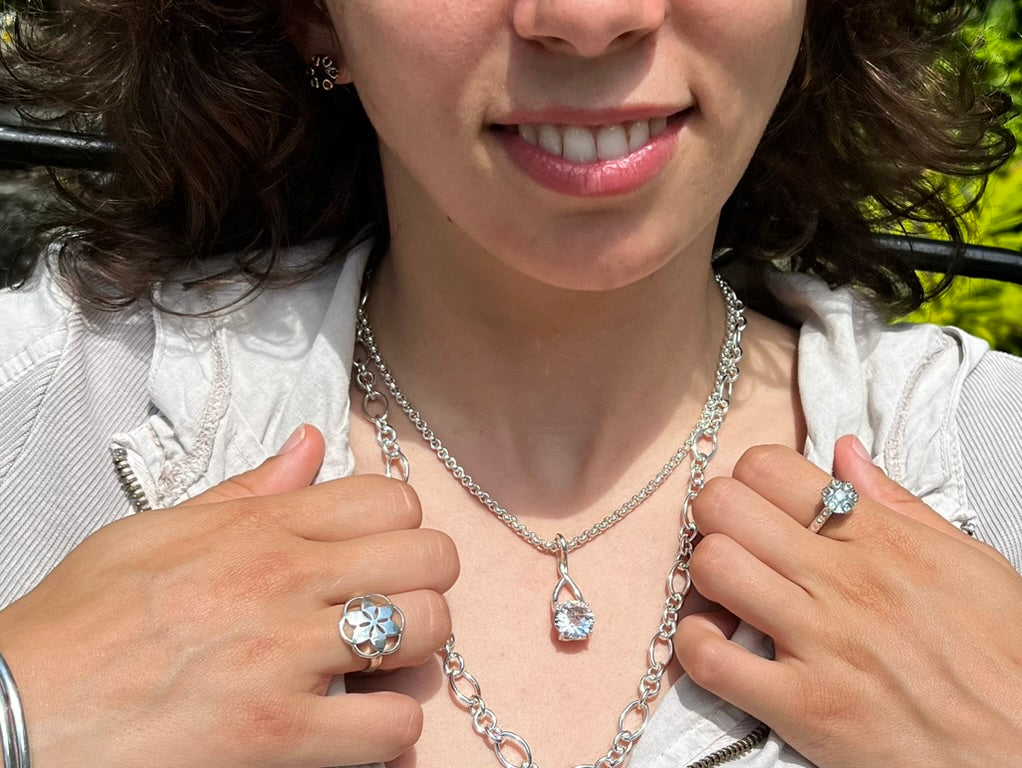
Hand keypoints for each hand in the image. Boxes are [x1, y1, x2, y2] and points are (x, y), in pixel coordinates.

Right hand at [0, 425, 458, 767]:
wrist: (18, 708)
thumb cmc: (81, 623)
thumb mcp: (155, 531)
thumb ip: (247, 490)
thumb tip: (310, 443)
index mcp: (261, 531)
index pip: (390, 498)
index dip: (401, 525)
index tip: (380, 552)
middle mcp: (285, 583)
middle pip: (430, 556)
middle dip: (426, 581)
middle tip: (395, 604)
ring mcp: (286, 659)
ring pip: (428, 629)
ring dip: (416, 651)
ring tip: (382, 664)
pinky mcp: (279, 737)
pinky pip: (393, 726)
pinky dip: (388, 731)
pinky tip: (356, 724)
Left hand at [676, 436, 1021, 767]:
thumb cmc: (1001, 656)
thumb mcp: (968, 563)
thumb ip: (898, 503)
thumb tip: (843, 452)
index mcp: (879, 539)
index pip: (769, 468)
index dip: (749, 480)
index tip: (758, 504)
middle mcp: (842, 581)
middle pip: (725, 506)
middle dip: (713, 516)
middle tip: (730, 540)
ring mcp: (820, 643)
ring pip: (713, 567)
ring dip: (704, 577)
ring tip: (727, 592)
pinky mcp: (803, 706)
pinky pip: (710, 660)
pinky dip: (695, 647)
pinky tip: (717, 643)